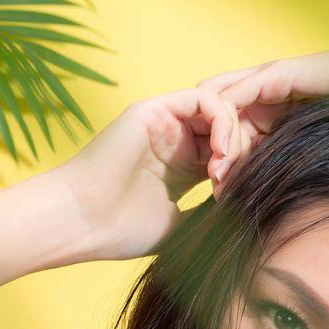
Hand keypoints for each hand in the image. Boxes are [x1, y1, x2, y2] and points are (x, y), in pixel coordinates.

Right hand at [55, 85, 246, 261]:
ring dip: (235, 136)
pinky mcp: (154, 109)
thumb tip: (246, 212)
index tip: (246, 194)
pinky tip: (220, 151)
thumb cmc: (121, 231)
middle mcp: (176, 141)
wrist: (82, 222)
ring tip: (226, 167)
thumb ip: (209, 213)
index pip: (230, 153)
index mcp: (182, 168)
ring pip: (221, 109)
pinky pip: (203, 97)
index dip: (246, 167)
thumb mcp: (180, 226)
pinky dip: (222, 119)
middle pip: (230, 129)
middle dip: (244, 152)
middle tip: (235, 182)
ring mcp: (165, 123)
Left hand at [195, 35, 328, 190]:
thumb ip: (294, 169)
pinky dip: (223, 124)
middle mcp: (261, 95)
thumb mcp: (314, 152)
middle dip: (213, 160)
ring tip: (220, 177)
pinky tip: (227, 152)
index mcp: (268, 113)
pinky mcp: (272, 74)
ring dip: (215, 145)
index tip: (225, 200)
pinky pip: (231, 96)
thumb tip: (284, 211)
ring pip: (216, 110)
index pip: (228, 137)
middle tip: (218, 192)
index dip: (224, 168)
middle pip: (215, 124)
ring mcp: (263, 81)